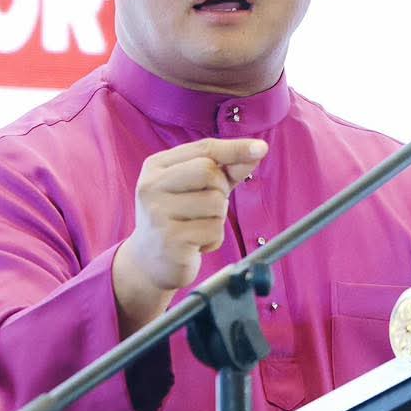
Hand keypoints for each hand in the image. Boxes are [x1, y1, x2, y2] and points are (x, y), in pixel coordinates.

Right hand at [112, 138, 266, 335]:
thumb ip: (226, 169)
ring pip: (215, 203)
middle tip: (207, 207)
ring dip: (217, 218)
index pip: (204, 148)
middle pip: (209, 172)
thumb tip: (257, 150)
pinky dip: (214, 239)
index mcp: (156, 167)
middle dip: (221, 190)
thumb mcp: (198, 189)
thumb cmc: (178, 219)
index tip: (261, 148)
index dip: (235, 148)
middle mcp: (151, 186)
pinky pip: (214, 230)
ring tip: (197, 227)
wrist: (149, 262)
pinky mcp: (170, 239)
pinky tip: (196, 244)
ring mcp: (158, 213)